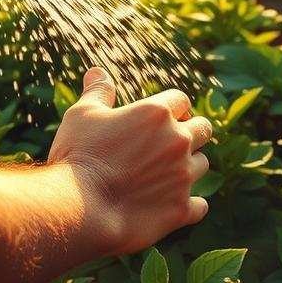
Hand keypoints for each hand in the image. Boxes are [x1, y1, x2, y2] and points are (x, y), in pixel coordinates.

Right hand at [48, 68, 211, 255]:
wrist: (78, 210)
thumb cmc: (78, 156)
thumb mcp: (82, 115)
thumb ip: (97, 92)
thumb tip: (97, 72)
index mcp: (156, 113)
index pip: (181, 99)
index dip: (171, 107)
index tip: (160, 118)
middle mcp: (177, 141)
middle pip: (203, 128)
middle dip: (190, 132)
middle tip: (168, 143)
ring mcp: (183, 176)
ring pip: (202, 165)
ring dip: (188, 167)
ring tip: (165, 175)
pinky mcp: (181, 209)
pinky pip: (200, 205)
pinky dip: (190, 204)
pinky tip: (172, 204)